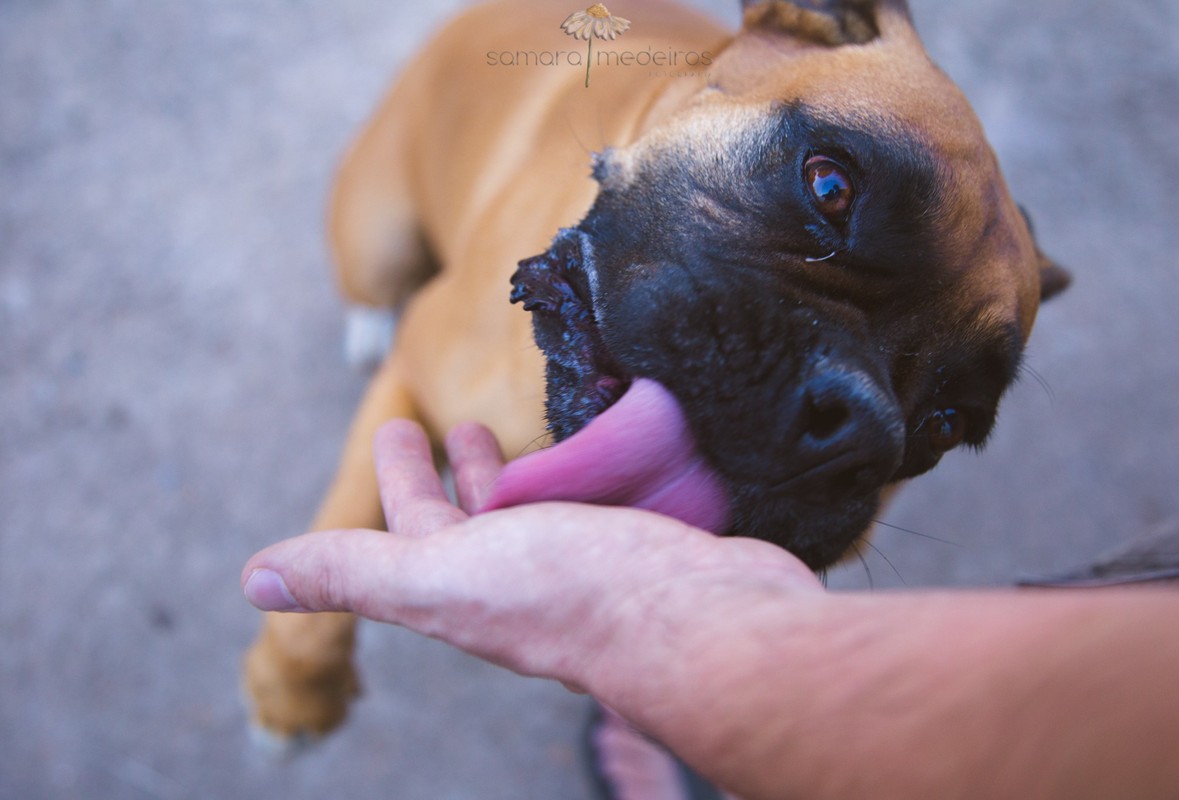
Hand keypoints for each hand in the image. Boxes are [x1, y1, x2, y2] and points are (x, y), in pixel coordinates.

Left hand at [241, 419, 820, 696]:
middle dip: (459, 471)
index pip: (415, 527)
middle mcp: (527, 579)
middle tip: (456, 424)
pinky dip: (596, 470)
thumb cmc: (576, 595)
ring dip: (526, 470)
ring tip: (524, 429)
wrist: (709, 626)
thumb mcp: (443, 575)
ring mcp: (593, 564)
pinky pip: (607, 502)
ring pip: (547, 511)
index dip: (399, 478)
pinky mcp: (649, 545)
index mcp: (469, 586)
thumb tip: (254, 581)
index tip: (396, 425)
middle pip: (479, 520)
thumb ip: (356, 573)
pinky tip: (613, 442)